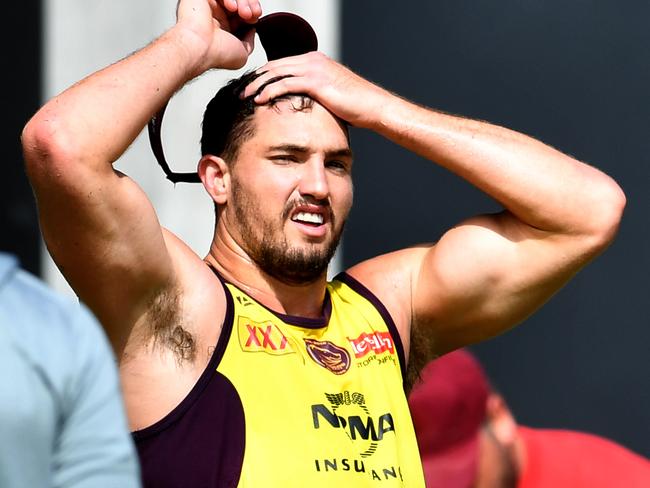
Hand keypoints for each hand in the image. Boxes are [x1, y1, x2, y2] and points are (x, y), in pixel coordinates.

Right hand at [175, 0, 261, 72]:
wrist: (199, 47)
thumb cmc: (216, 54)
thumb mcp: (242, 54)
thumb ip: (249, 42)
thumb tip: (252, 30)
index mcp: (223, 28)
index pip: (242, 12)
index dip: (252, 11)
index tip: (256, 17)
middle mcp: (216, 16)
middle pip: (239, 2)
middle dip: (250, 5)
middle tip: (252, 14)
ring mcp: (209, 5)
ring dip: (243, 1)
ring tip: (244, 13)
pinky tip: (230, 7)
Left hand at [241, 52, 389, 127]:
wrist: (374, 106)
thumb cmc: (355, 106)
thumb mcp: (330, 95)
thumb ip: (313, 95)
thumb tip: (299, 107)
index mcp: (315, 60)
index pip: (281, 65)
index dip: (264, 76)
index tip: (251, 88)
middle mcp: (313, 60)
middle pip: (275, 66)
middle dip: (255, 78)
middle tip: (240, 90)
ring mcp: (314, 68)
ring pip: (276, 73)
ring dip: (257, 85)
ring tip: (244, 96)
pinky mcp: (316, 81)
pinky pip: (286, 84)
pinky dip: (270, 91)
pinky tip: (259, 100)